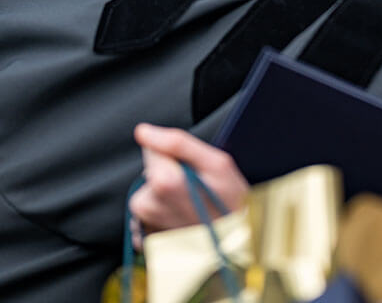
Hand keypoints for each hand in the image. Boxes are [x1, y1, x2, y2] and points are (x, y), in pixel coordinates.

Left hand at [129, 124, 248, 238]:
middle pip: (148, 173)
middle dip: (168, 174)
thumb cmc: (233, 207)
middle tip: (196, 189)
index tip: (192, 168)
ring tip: (192, 207)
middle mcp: (148, 206)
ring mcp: (145, 226)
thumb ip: (177, 142)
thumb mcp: (218, 165)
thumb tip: (143, 131)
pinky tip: (182, 222)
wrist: (239, 250)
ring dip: (165, 197)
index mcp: (163, 182)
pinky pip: (146, 217)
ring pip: (148, 194)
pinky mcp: (145, 242)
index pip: (150, 148)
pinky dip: (161, 217)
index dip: (173, 154)